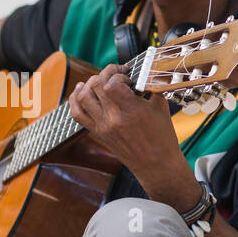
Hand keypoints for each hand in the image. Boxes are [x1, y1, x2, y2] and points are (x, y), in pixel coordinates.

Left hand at [67, 64, 197, 210]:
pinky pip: (77, 114)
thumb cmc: (162, 137)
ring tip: (100, 80)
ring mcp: (102, 126)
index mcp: (130, 111)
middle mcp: (112, 119)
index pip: (111, 83)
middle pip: (96, 86)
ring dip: (89, 83)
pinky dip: (75, 99)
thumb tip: (143, 71)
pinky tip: (81, 90)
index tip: (127, 77)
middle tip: (116, 75)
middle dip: (105, 74)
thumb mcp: (161, 106)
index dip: (118, 74)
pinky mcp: (97, 133)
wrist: (155, 164)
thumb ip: (150, 85)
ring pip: (82, 97)